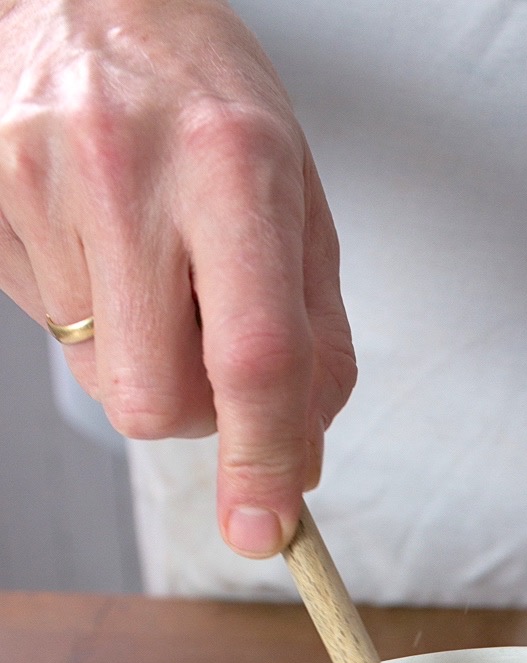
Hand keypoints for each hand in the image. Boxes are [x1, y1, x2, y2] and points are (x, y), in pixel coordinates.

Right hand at [0, 0, 355, 556]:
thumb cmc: (205, 96)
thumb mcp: (296, 194)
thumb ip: (315, 335)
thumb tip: (304, 459)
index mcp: (234, 164)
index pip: (254, 357)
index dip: (262, 461)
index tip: (265, 531)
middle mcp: (130, 170)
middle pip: (157, 400)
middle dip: (192, 412)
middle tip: (204, 341)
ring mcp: (39, 182)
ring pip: (101, 378)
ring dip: (139, 354)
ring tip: (143, 256)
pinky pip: (50, 326)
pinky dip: (88, 310)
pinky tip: (94, 234)